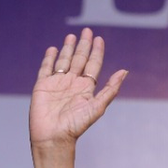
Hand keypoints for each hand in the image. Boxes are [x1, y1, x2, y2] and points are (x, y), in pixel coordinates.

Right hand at [29, 29, 127, 150]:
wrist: (53, 137)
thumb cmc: (76, 126)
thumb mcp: (97, 107)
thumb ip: (110, 89)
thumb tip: (125, 71)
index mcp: (86, 88)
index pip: (93, 65)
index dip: (97, 52)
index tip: (99, 39)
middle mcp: (72, 84)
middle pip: (79, 60)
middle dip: (83, 45)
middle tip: (87, 30)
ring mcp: (57, 84)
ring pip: (64, 61)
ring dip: (68, 49)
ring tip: (71, 36)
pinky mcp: (42, 86)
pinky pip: (46, 69)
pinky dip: (49, 58)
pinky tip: (53, 49)